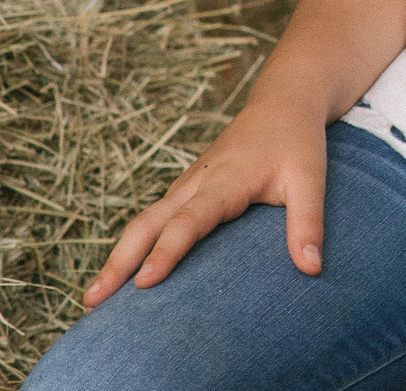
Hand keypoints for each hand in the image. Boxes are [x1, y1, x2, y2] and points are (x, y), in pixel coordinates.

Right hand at [83, 106, 325, 304]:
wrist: (283, 104)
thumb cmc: (297, 143)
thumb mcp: (311, 179)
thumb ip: (309, 222)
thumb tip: (312, 269)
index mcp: (225, 181)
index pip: (189, 220)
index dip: (167, 251)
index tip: (144, 282)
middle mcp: (196, 183)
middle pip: (148, 223)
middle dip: (119, 261)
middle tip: (93, 301)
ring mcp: (186, 185)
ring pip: (143, 221)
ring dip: (117, 257)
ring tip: (93, 298)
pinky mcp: (185, 190)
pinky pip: (152, 219)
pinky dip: (132, 245)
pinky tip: (122, 274)